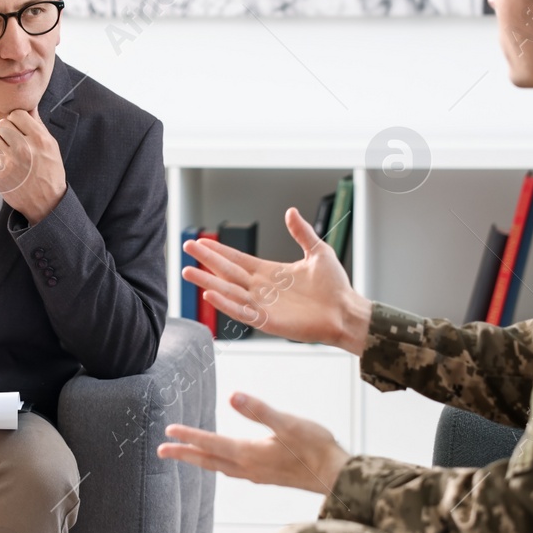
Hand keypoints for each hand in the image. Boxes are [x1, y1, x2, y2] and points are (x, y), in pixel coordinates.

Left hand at [0, 108, 66, 222]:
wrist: (46, 203)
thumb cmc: (49, 173)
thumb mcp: (51, 146)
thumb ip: (37, 126)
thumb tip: (29, 106)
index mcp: (39, 139)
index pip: (17, 114)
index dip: (15, 121)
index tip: (18, 130)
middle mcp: (24, 148)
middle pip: (1, 124)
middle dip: (4, 132)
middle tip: (10, 143)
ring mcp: (10, 162)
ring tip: (4, 154)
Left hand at [158, 392, 349, 493]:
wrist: (336, 475)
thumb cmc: (316, 448)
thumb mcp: (288, 423)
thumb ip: (259, 410)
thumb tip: (232, 396)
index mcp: (249, 453)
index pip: (211, 443)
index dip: (189, 436)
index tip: (168, 431)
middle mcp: (248, 467)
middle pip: (208, 460)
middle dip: (184, 454)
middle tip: (162, 451)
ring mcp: (257, 474)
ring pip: (220, 467)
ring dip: (200, 460)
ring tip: (186, 455)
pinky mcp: (267, 476)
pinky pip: (234, 471)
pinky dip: (220, 465)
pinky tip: (224, 462)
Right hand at [183, 207, 371, 352]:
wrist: (346, 311)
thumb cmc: (335, 286)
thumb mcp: (318, 251)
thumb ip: (301, 232)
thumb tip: (290, 211)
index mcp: (270, 272)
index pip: (238, 259)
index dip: (219, 250)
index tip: (202, 241)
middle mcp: (262, 288)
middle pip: (227, 272)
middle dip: (206, 260)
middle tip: (186, 248)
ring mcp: (263, 305)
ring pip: (228, 291)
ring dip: (207, 281)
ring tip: (187, 272)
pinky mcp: (268, 321)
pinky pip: (241, 312)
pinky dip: (225, 304)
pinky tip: (210, 293)